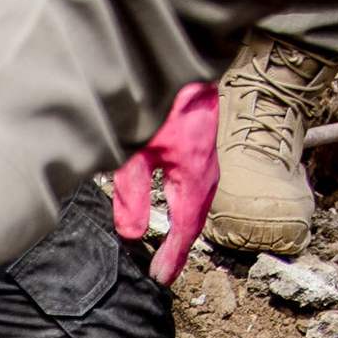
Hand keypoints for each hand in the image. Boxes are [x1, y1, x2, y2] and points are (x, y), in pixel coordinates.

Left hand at [110, 82, 218, 285]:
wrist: (180, 59)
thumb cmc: (159, 100)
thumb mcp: (135, 149)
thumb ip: (131, 192)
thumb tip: (133, 235)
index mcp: (194, 177)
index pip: (185, 228)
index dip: (172, 256)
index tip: (160, 278)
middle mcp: (206, 172)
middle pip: (194, 220)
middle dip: (179, 249)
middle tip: (164, 273)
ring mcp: (207, 160)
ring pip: (196, 204)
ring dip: (183, 229)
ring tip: (169, 251)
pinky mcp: (201, 149)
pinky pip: (196, 189)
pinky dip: (186, 208)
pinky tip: (175, 211)